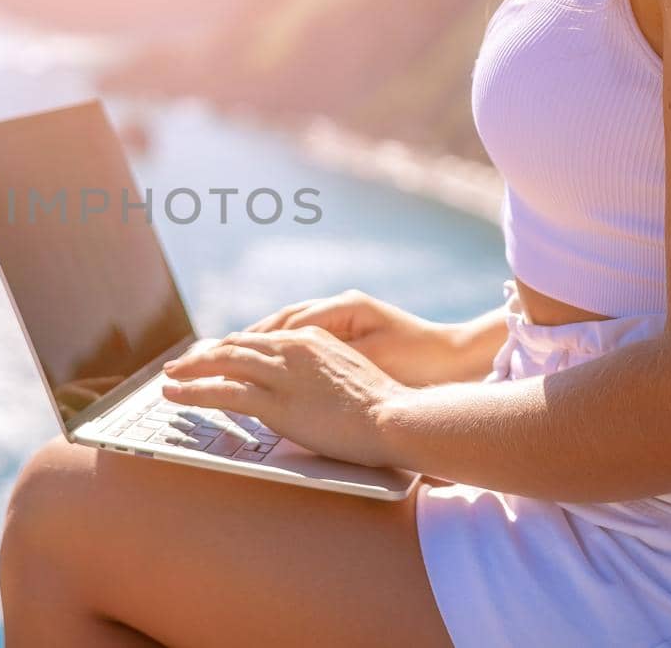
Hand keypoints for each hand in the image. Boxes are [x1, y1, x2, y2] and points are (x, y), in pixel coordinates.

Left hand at [160, 326, 409, 468]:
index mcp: (311, 340)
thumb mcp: (350, 377)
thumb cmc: (384, 408)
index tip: (214, 355)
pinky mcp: (274, 401)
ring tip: (169, 378)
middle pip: (235, 346)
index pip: (260, 340)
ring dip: (189, 370)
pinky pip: (221, 392)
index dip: (231, 348)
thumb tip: (305, 390)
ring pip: (222, 363)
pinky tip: (175, 394)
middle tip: (180, 364)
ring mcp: (281, 373)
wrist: (397, 418)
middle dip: (203, 355)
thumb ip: (321, 375)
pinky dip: (192, 391)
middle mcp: (292, 348)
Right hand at [247, 290, 468, 386]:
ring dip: (262, 342)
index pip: (290, 321)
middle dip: (249, 338)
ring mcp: (344, 318)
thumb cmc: (417, 358)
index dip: (257, 339)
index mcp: (345, 307)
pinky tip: (268, 365)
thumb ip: (331, 352)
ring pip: (292, 327)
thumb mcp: (372, 356)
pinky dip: (283, 349)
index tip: (227, 354)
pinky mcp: (348, 333)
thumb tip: (289, 351)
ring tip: (232, 359)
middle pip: (284, 320)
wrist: (454, 358)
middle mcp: (341, 306)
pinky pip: (306, 338)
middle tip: (216, 355)